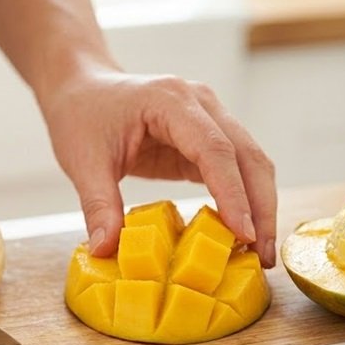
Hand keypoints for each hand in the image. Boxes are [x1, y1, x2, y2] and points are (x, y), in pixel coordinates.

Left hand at [41, 71, 276, 267]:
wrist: (83, 88)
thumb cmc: (81, 115)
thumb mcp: (83, 161)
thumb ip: (98, 205)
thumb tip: (106, 250)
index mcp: (172, 101)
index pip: (215, 149)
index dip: (233, 194)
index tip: (244, 234)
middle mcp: (201, 104)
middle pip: (248, 156)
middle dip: (261, 207)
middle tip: (263, 256)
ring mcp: (209, 119)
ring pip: (250, 163)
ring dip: (260, 207)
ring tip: (260, 254)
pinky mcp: (205, 140)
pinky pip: (234, 171)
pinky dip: (242, 202)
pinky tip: (240, 236)